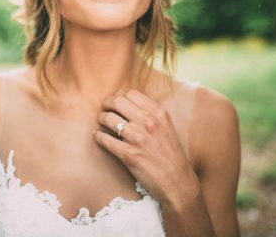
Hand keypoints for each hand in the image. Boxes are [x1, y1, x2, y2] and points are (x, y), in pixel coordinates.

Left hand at [92, 88, 198, 207]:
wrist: (177, 182)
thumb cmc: (170, 155)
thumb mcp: (166, 128)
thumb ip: (151, 114)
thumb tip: (127, 103)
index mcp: (159, 114)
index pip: (130, 93)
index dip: (118, 95)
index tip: (114, 102)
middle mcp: (149, 123)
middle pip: (117, 101)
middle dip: (106, 104)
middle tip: (104, 110)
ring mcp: (139, 138)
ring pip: (109, 119)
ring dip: (101, 119)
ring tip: (101, 123)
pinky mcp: (130, 155)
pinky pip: (105, 140)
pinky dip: (98, 136)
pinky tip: (98, 136)